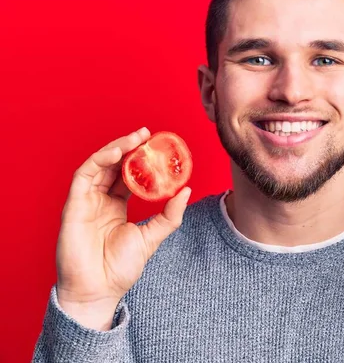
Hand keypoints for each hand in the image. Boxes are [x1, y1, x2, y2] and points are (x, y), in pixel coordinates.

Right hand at [55, 127, 190, 329]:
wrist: (99, 290)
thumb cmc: (121, 268)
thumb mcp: (152, 236)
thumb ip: (169, 214)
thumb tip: (186, 190)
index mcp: (117, 206)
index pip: (128, 175)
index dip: (140, 159)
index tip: (156, 145)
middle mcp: (100, 200)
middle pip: (113, 166)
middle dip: (128, 147)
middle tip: (146, 134)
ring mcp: (86, 202)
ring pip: (99, 165)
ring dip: (116, 149)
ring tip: (135, 139)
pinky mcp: (74, 206)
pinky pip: (84, 176)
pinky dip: (99, 161)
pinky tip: (116, 153)